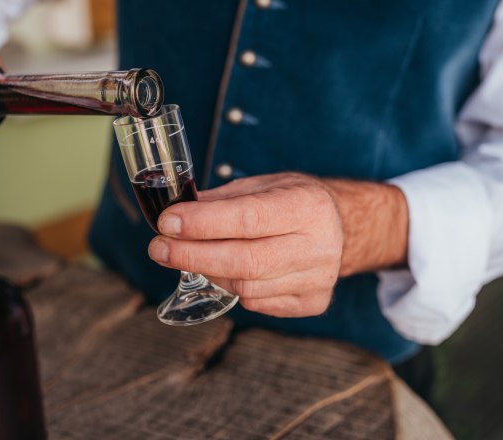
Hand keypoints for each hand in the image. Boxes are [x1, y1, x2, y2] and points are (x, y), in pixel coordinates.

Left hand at [148, 173, 343, 316]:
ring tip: (191, 255)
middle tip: (158, 248)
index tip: (167, 223)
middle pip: (244, 261)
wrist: (344, 226)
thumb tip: (176, 215)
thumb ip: (222, 200)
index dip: (202, 224)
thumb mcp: (265, 185)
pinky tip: (227, 270)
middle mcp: (319, 246)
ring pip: (246, 287)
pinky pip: (257, 304)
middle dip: (192, 255)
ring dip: (208, 272)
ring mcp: (319, 279)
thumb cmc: (296, 201)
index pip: (248, 219)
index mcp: (307, 206)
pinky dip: (233, 287)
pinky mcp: (313, 303)